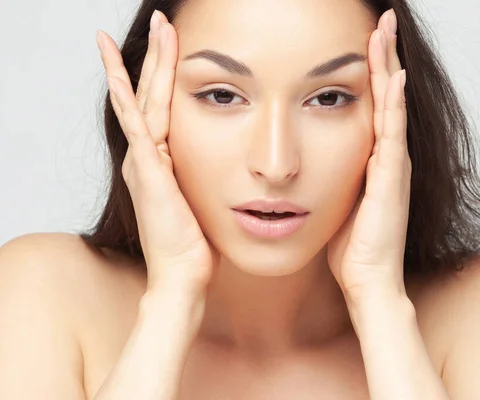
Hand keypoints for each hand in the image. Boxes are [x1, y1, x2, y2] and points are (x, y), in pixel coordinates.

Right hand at [97, 11, 216, 302]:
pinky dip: (126, 98)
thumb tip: (230, 164)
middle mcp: (147, 155)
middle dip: (154, 56)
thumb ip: (204, 175)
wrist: (184, 274)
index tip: (174, 43)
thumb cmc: (196, 242)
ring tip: (145, 31)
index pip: (162, 106)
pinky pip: (136, 126)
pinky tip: (118, 73)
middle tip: (162, 21)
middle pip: (150, 94)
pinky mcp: (148, 172)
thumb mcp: (201, 198)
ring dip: (143, 64)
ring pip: (142, 101)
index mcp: (161, 159)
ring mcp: (144, 161)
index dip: (166, 74)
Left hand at [327, 9, 409, 301]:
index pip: (370, 104)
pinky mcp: (391, 177)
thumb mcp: (334, 200)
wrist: (367, 279)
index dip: (368, 72)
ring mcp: (393, 164)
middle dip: (383, 56)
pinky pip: (393, 132)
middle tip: (380, 20)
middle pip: (386, 94)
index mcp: (371, 159)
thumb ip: (327, 178)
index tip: (360, 40)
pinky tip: (394, 75)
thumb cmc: (348, 246)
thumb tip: (301, 166)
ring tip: (385, 31)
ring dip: (389, 66)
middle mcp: (387, 155)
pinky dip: (394, 103)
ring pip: (392, 104)